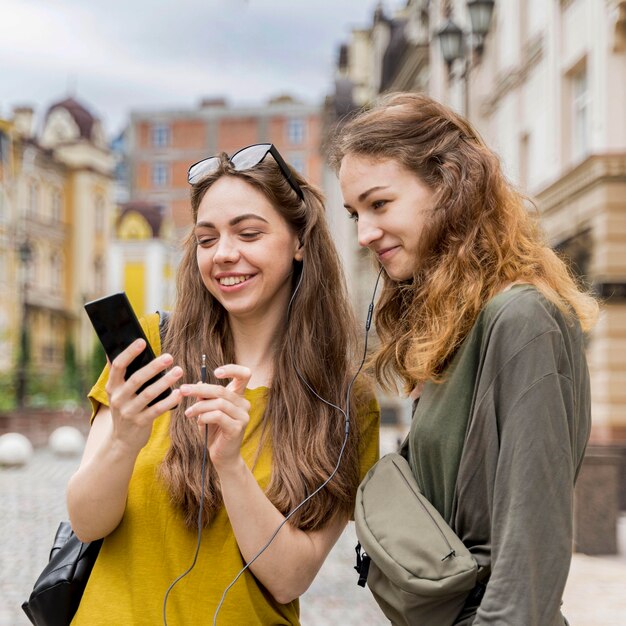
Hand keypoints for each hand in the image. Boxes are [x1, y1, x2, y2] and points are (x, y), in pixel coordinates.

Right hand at [105, 338, 182, 452]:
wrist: (121, 441)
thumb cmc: (126, 408)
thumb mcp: (118, 392)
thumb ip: (122, 374)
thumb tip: (121, 347)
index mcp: (112, 387)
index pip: (118, 366)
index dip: (129, 353)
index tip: (142, 341)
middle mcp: (117, 399)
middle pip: (136, 379)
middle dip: (154, 366)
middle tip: (169, 356)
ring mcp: (128, 412)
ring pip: (149, 394)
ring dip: (165, 381)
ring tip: (179, 370)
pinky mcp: (140, 423)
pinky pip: (157, 410)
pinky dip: (169, 400)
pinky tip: (180, 392)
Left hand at [180, 364, 251, 470]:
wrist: (221, 456)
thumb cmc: (214, 432)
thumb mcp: (206, 411)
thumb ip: (204, 398)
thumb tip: (198, 384)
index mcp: (238, 397)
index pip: (244, 375)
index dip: (232, 369)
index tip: (215, 372)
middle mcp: (244, 404)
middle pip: (221, 390)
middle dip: (199, 389)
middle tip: (183, 390)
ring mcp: (242, 416)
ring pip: (218, 403)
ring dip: (199, 407)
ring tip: (188, 413)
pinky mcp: (237, 428)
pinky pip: (217, 416)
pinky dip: (204, 417)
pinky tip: (199, 422)